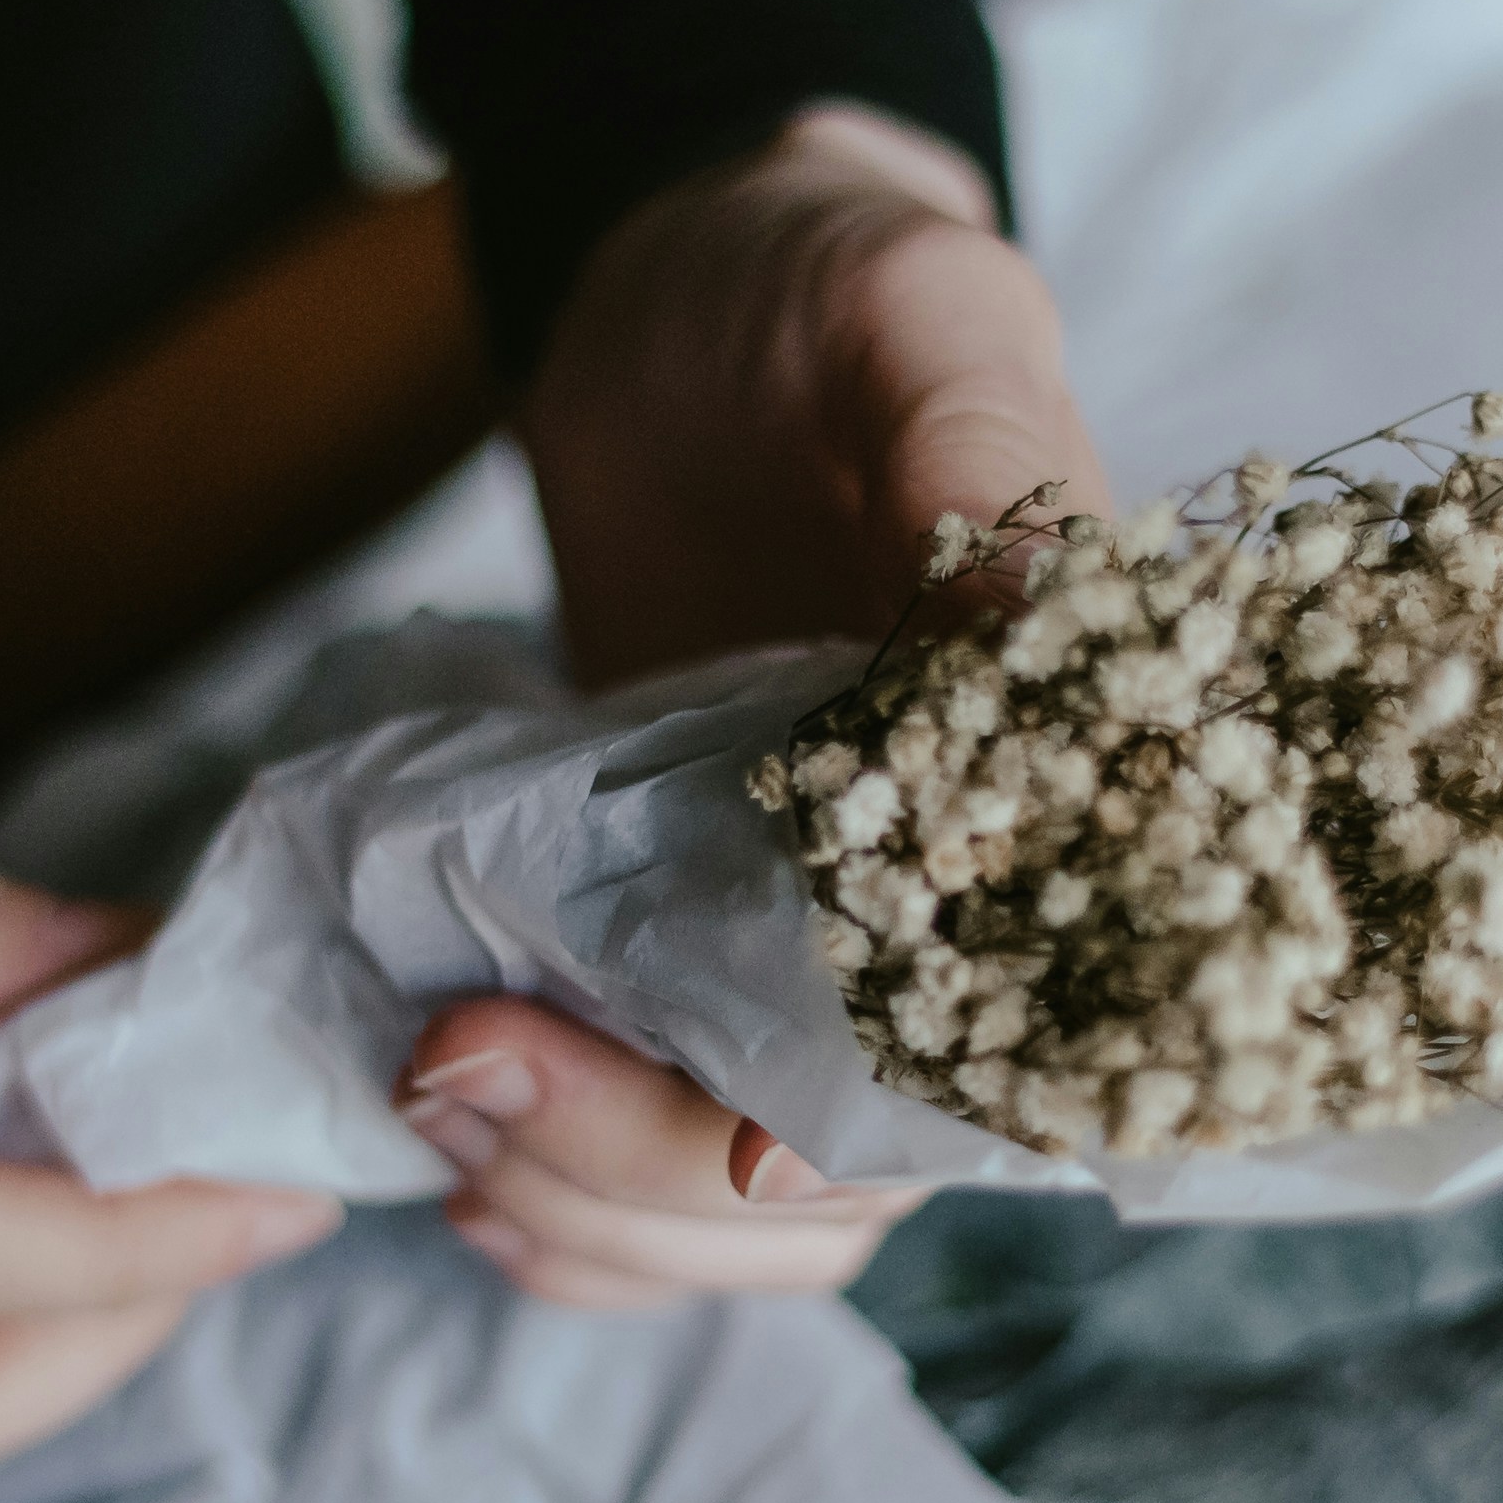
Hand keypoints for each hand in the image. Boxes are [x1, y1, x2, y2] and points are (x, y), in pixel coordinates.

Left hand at [430, 106, 1107, 1307]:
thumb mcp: (907, 306)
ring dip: (588, 1214)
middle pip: (858, 1182)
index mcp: (1068, 796)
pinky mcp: (693, 968)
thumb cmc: (815, 284)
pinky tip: (459, 1165)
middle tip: (462, 1059)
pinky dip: (559, 1217)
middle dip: (653, 1175)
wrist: (680, 287)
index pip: (1023, 1053)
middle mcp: (962, 916)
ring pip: (749, 1218)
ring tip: (434, 1110)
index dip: (884, 1133)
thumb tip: (1034, 616)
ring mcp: (817, 962)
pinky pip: (654, 1184)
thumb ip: (972, 436)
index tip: (742, 1147)